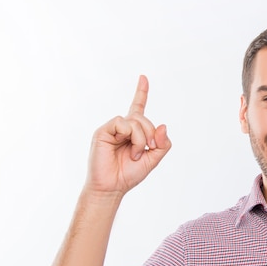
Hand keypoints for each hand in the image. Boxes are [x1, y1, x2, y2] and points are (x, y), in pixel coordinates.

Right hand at [85, 75, 171, 195]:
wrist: (112, 188)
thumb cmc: (129, 174)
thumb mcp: (154, 159)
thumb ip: (163, 143)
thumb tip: (163, 126)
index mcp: (133, 131)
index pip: (137, 107)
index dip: (141, 92)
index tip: (143, 77)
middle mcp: (122, 127)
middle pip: (143, 118)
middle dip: (150, 134)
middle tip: (147, 150)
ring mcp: (112, 128)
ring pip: (135, 120)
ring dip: (141, 138)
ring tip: (135, 154)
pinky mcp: (103, 131)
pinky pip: (122, 122)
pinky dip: (131, 135)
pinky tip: (128, 149)